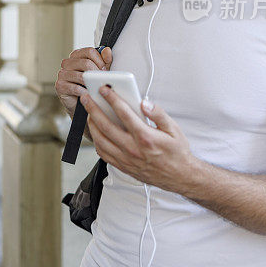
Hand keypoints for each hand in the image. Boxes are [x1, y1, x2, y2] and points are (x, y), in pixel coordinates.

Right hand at [55, 47, 112, 116]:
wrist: (81, 103)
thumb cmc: (90, 85)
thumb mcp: (99, 71)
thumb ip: (104, 60)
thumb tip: (107, 50)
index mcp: (76, 55)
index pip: (89, 51)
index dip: (100, 60)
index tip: (105, 70)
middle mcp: (67, 62)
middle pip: (86, 63)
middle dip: (97, 73)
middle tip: (103, 81)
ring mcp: (62, 74)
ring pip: (81, 76)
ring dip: (92, 83)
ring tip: (98, 88)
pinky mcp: (60, 86)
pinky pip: (75, 88)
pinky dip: (85, 92)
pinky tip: (90, 94)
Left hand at [80, 85, 196, 192]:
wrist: (180, 177)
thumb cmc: (177, 152)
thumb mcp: (174, 129)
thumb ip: (159, 114)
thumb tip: (144, 103)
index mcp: (145, 137)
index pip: (123, 113)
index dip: (111, 98)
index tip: (103, 89)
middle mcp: (133, 149)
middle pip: (105, 126)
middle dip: (93, 109)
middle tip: (86, 97)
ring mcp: (126, 159)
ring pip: (100, 140)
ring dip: (91, 124)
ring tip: (88, 113)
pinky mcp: (123, 166)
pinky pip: (103, 153)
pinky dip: (96, 141)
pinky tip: (96, 132)